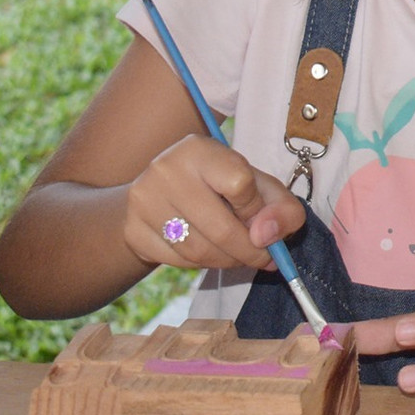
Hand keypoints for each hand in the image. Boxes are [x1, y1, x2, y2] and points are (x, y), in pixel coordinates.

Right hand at [122, 135, 304, 272]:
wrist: (160, 193)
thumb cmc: (219, 185)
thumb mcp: (258, 184)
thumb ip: (281, 206)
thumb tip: (268, 236)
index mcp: (200, 149)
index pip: (239, 183)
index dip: (257, 209)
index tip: (263, 220)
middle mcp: (166, 170)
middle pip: (221, 228)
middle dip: (251, 251)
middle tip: (265, 258)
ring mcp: (144, 201)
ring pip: (200, 250)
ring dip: (229, 261)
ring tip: (241, 256)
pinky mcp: (132, 231)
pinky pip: (179, 261)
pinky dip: (203, 265)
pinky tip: (212, 254)